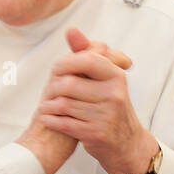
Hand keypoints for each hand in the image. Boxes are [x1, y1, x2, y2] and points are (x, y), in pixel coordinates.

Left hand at [37, 28, 157, 173]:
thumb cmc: (110, 106)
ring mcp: (106, 116)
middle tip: (48, 90)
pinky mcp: (96, 134)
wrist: (126, 143)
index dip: (66, 63)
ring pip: (63, 104)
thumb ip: (86, 53)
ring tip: (46, 105)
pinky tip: (49, 118)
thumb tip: (71, 30)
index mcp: (116, 77)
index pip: (87, 60)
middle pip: (69, 84)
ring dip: (48, 105)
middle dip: (52, 87)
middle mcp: (114, 95)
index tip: (56, 70)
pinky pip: (63, 123)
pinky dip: (51, 120)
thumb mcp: (104, 79)